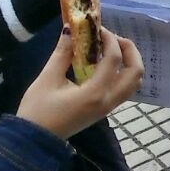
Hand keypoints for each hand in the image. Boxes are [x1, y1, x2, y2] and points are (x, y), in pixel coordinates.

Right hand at [17, 29, 143, 140]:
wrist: (33, 141)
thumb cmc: (37, 111)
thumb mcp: (47, 79)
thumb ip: (62, 53)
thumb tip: (69, 29)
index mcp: (95, 93)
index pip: (114, 59)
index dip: (109, 40)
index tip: (98, 29)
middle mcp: (108, 101)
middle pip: (135, 72)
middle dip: (129, 50)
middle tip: (112, 39)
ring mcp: (109, 108)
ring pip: (133, 82)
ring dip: (129, 62)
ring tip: (110, 50)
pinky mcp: (104, 110)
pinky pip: (124, 89)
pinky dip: (122, 73)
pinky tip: (104, 64)